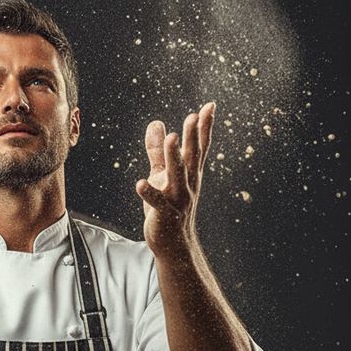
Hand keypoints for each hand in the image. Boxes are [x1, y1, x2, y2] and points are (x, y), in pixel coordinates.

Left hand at [135, 102, 215, 258]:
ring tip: (172, 137)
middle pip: (192, 157)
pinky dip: (149, 193)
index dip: (204, 127)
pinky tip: (140, 183)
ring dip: (174, 157)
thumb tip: (156, 122)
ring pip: (177, 176)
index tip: (210, 106)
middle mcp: (188, 185)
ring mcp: (178, 200)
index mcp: (190, 174)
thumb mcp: (162, 174)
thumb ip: (157, 150)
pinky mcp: (164, 215)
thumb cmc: (168, 205)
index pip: (199, 147)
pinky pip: (156, 202)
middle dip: (193, 137)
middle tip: (194, 116)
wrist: (174, 244)